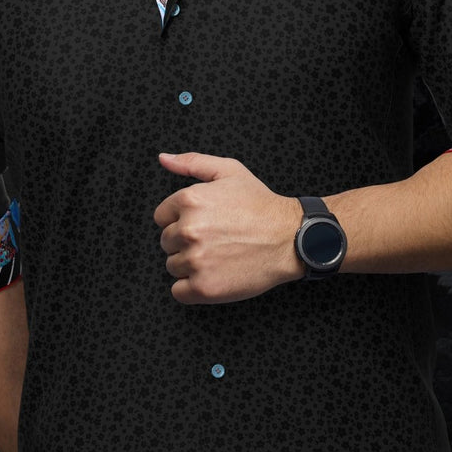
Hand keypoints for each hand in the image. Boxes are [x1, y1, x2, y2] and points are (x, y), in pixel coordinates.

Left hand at [154, 152, 302, 303]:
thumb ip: (192, 162)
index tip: (203, 223)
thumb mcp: (229, 171)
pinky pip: (179, 292)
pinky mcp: (204, 287)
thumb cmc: (261, 205)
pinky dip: (192, 288)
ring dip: (190, 265)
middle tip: (214, 239)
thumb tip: (164, 159)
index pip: (161, 217)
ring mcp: (195, 260)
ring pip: (173, 266)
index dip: (181, 219)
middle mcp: (188, 230)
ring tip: (218, 256)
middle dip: (186, 242)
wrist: (290, 238)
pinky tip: (213, 276)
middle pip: (166, 242)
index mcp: (190, 200)